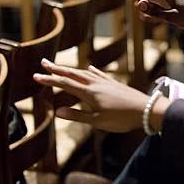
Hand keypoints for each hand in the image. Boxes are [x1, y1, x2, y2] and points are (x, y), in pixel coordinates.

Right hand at [33, 59, 168, 132]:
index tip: (36, 76)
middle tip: (43, 62)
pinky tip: (89, 67)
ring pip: (84, 73)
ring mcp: (106, 82)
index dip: (50, 80)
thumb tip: (57, 111)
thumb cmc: (122, 119)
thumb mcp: (98, 121)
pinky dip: (92, 71)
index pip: (65, 84)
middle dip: (57, 69)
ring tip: (60, 66)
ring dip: (71, 69)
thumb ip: (78, 115)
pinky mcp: (115, 84)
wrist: (147, 110)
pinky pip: (99, 75)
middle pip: (73, 74)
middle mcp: (96, 84)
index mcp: (89, 93)